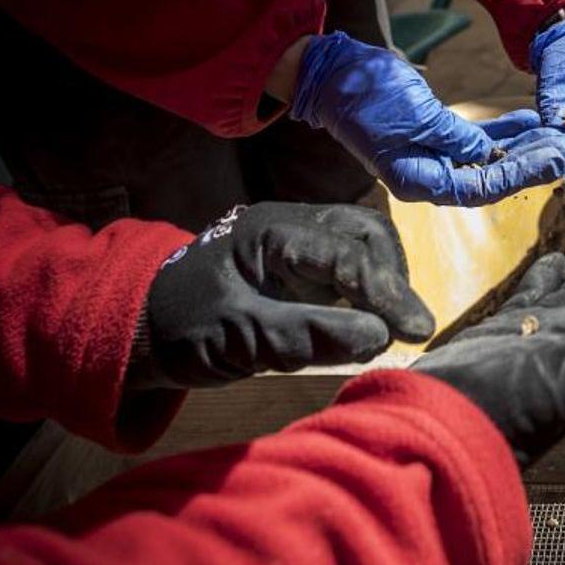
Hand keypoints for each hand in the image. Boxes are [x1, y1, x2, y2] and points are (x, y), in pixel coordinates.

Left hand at [128, 203, 433, 388]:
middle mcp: (293, 226)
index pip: (346, 252)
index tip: (418, 332)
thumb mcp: (237, 337)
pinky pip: (352, 268)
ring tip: (394, 328)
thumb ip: (305, 336)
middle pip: (367, 232)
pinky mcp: (306, 266)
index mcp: (271, 232)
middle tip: (408, 328)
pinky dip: (372, 293)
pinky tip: (373, 325)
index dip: (387, 292)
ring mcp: (301, 243)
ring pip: (366, 246)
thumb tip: (378, 337)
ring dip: (387, 284)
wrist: (146, 328)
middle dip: (393, 278)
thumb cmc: (184, 328)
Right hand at [379, 108, 564, 205]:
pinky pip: (478, 137)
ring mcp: (435, 155)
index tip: (556, 160)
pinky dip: (505, 130)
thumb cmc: (367, 96)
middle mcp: (431, 175)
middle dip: (532, 162)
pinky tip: (532, 121)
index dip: (522, 174)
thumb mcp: (415, 116)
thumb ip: (455, 137)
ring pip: (490, 156)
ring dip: (524, 146)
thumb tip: (489, 153)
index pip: (482, 187)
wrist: (334, 73)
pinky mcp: (437, 134)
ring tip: (559, 134)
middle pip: (492, 176)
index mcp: (420, 181)